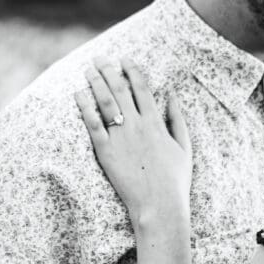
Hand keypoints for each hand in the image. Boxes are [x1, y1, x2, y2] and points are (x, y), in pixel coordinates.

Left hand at [76, 56, 191, 224]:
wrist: (159, 206)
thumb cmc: (175, 180)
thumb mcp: (184, 147)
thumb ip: (177, 119)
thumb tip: (173, 95)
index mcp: (156, 123)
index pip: (142, 88)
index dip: (132, 70)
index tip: (124, 58)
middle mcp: (137, 125)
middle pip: (120, 89)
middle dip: (108, 70)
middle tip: (99, 58)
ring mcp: (120, 138)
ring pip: (105, 102)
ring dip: (95, 82)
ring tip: (87, 70)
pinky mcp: (105, 152)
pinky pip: (92, 124)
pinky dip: (85, 106)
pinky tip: (78, 94)